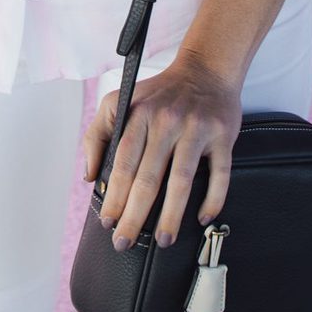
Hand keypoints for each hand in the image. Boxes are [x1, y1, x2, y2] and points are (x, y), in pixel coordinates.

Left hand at [81, 51, 243, 251]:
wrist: (206, 69)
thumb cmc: (160, 93)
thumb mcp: (119, 101)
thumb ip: (97, 134)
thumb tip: (89, 176)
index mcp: (140, 115)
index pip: (123, 162)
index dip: (114, 195)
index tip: (107, 222)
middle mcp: (167, 121)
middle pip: (148, 177)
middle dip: (134, 215)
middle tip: (124, 242)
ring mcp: (196, 128)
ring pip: (181, 179)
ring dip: (171, 215)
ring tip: (162, 240)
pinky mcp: (222, 135)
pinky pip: (220, 173)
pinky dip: (213, 199)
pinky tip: (202, 217)